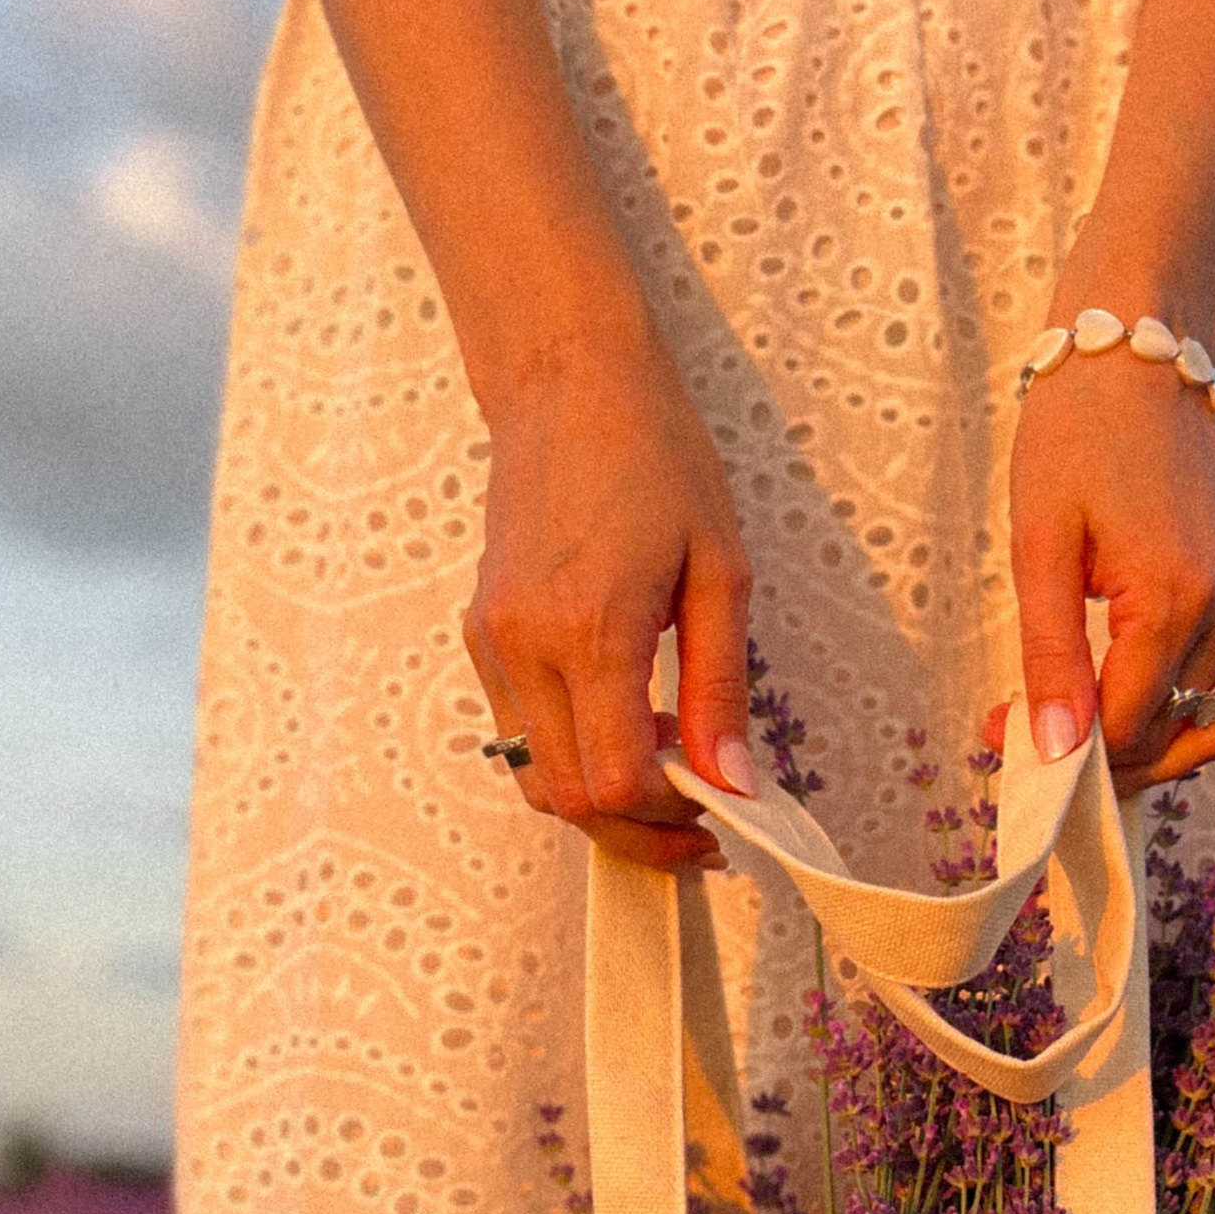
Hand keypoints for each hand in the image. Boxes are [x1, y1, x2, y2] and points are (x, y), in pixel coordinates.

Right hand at [464, 328, 755, 869]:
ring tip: (666, 756)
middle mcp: (526, 645)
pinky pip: (520, 732)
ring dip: (602, 794)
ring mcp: (493, 643)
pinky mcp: (481, 634)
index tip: (717, 809)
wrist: (567, 384)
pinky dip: (572, 752)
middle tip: (699, 815)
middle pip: (568, 798)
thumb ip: (722, 687)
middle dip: (636, 828)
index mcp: (591, 628)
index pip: (614, 780)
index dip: (668, 816)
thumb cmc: (656, 458)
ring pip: (536, 777)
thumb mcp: (721, 571)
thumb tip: (734, 781)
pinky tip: (625, 715)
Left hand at [1007, 341, 1214, 790]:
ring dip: (1158, 742)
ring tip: (1089, 724)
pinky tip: (1132, 682)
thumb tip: (1053, 752)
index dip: (1065, 750)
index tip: (1003, 736)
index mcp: (1177, 598)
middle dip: (1116, 760)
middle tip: (1047, 743)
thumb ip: (1049, 659)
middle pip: (1186, 739)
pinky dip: (1191, 701)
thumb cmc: (1076, 438)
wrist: (1142, 355)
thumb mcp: (1039, 549)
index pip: (1128, 726)